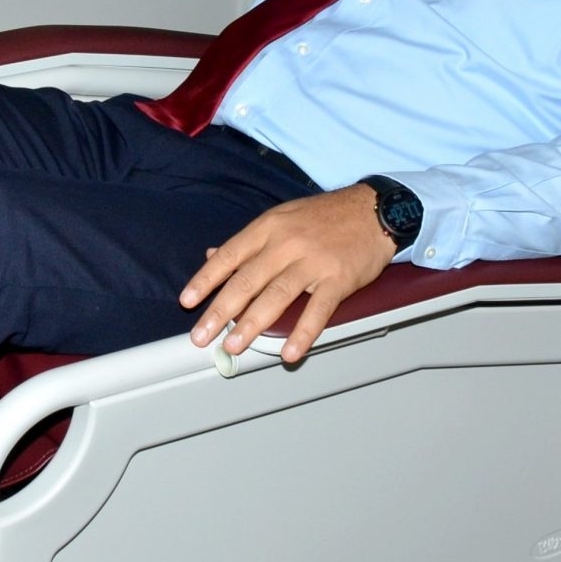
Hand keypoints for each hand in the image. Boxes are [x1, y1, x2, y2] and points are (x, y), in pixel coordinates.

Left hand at [180, 186, 397, 363]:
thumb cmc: (324, 216)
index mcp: (269, 227)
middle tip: (203, 335)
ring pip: (277, 296)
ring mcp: (313, 262)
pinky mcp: (338, 279)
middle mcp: (286, 243)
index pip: (230, 255)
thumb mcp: (281, 218)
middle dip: (221, 311)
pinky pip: (318, 310)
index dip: (206, 280)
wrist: (372, 210)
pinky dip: (303, 333)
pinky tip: (289, 352)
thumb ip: (248, 241)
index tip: (188, 301)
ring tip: (234, 345)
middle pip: (247, 280)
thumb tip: (212, 255)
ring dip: (252, 324)